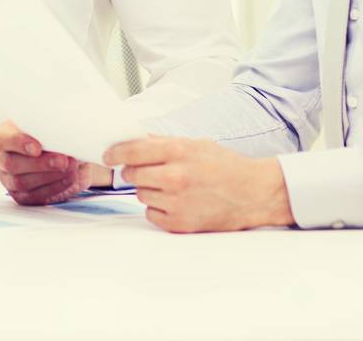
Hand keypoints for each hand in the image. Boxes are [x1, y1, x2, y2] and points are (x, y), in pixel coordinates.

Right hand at [0, 120, 108, 204]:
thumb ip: (52, 130)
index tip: (37, 148)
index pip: (4, 138)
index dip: (19, 143)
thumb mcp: (54, 128)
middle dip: (40, 164)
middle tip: (62, 160)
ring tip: (70, 169)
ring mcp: (8, 178)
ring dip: (49, 177)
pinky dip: (53, 188)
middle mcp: (2, 157)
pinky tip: (67, 179)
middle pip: (11, 163)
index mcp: (6, 135)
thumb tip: (61, 135)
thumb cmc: (55, 138)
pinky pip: (32, 196)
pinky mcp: (20, 195)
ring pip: (21, 182)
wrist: (67, 156)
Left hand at [104, 137, 293, 232]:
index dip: (115, 153)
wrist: (254, 194)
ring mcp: (176, 202)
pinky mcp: (179, 223)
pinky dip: (158, 209)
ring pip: (141, 194)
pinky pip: (151, 214)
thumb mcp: (196, 144)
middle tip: (149, 171)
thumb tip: (134, 140)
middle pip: (132, 174)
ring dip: (150, 190)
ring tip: (173, 187)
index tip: (108, 155)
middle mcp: (174, 176)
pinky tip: (177, 203)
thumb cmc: (226, 166)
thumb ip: (164, 143)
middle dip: (136, 171)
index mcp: (177, 151)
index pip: (131, 151)